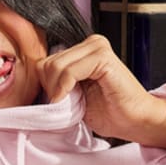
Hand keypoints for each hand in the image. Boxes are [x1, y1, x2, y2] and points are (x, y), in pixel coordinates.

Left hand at [37, 34, 165, 150]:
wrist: (133, 121)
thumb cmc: (106, 110)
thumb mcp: (72, 94)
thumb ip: (56, 82)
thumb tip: (32, 81)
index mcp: (82, 50)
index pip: (44, 62)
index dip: (46, 85)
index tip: (58, 101)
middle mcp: (90, 44)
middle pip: (47, 63)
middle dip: (51, 88)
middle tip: (66, 104)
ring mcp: (97, 47)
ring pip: (54, 67)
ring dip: (58, 90)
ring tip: (74, 102)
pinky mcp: (103, 57)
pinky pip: (69, 71)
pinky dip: (65, 88)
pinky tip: (75, 100)